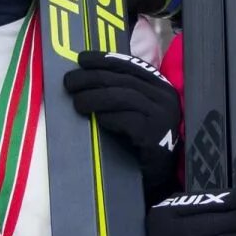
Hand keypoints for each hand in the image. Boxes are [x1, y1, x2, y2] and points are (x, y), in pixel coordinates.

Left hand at [65, 50, 180, 193]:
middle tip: (69, 82)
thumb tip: (87, 75)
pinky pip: (127, 120)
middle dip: (92, 78)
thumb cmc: (141, 142)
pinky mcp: (155, 136)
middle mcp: (165, 97)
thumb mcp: (135, 110)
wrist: (158, 176)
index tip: (82, 59)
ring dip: (95, 97)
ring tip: (77, 103)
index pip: (131, 65)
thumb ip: (121, 92)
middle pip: (123, 80)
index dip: (105, 60)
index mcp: (160, 87)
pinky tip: (96, 118)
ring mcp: (163, 116)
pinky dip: (109, 117)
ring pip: (123, 97)